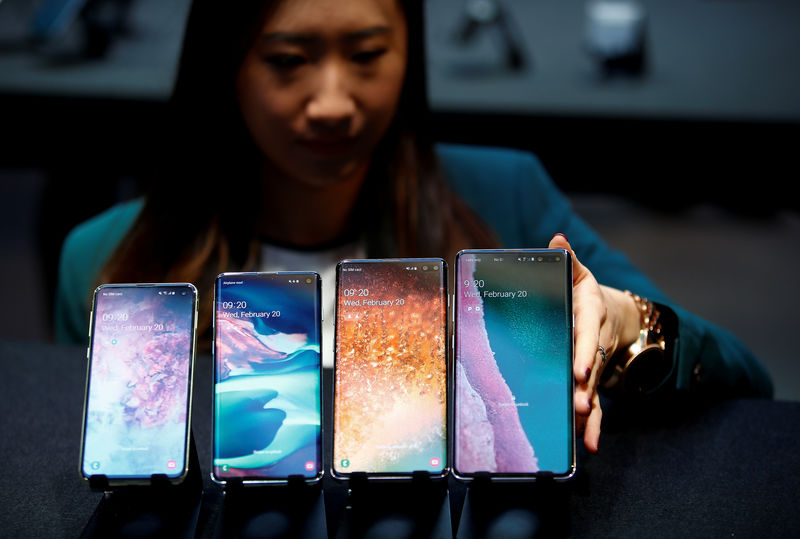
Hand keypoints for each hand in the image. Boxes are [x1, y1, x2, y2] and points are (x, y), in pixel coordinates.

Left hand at [549, 233, 640, 452]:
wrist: (613, 314)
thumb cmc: (584, 292)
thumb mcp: (578, 274)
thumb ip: (567, 260)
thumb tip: (556, 239)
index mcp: (591, 316)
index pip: (588, 334)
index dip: (584, 351)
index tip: (579, 368)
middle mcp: (597, 343)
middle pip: (592, 367)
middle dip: (586, 387)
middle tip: (579, 404)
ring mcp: (597, 365)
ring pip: (594, 389)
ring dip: (589, 409)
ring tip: (583, 426)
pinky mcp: (593, 381)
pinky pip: (596, 405)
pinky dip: (594, 426)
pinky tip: (587, 447)